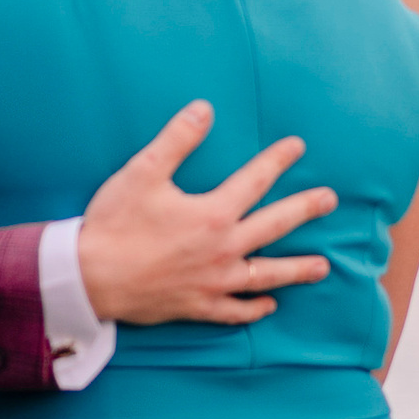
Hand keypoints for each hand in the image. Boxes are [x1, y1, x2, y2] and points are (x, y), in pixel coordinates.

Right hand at [77, 100, 336, 327]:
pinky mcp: (197, 306)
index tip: (298, 146)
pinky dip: (254, 308)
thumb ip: (177, 139)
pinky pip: (235, 310)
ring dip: (296, 270)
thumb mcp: (143, 172)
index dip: (278, 160)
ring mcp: (213, 282)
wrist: (88, 279)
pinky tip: (270, 304)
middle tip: (330, 200)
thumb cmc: (113, 223)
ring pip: (265, 276)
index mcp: (212, 214)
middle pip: (274, 227)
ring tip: (323, 268)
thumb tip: (205, 108)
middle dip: (304, 210)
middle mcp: (222, 250)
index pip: (255, 181)